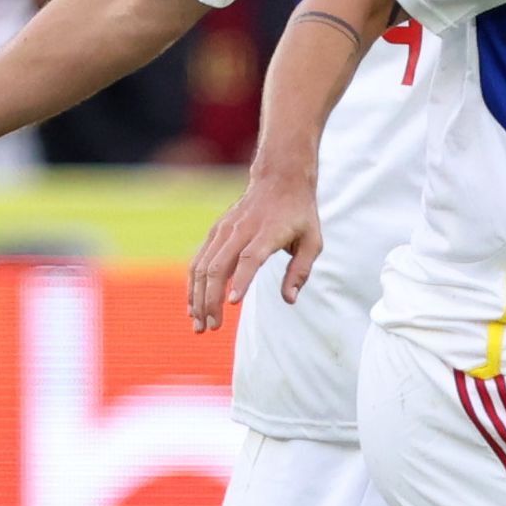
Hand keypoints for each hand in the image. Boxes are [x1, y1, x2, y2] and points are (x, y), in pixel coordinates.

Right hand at [186, 168, 321, 332]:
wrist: (279, 178)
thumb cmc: (299, 213)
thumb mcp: (312, 240)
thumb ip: (300, 271)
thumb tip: (289, 299)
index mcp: (267, 233)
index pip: (249, 258)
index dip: (240, 281)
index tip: (232, 304)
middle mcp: (240, 231)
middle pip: (218, 267)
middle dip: (210, 300)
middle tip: (212, 328)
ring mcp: (223, 231)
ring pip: (202, 266)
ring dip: (197, 297)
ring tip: (199, 324)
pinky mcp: (215, 233)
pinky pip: (198, 262)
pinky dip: (193, 285)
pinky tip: (193, 306)